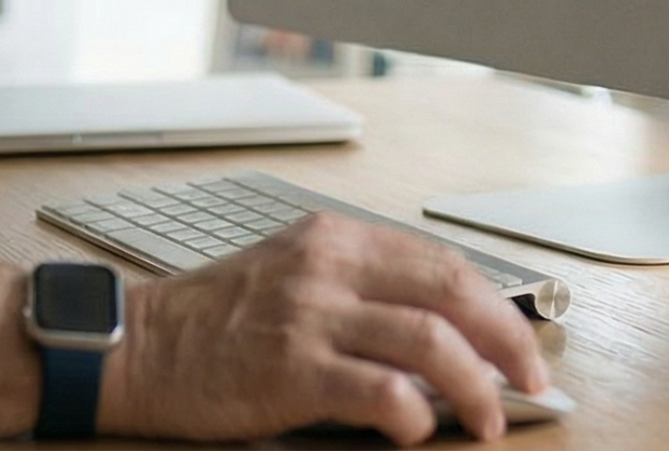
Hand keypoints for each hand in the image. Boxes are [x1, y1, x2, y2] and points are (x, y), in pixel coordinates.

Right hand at [101, 214, 549, 445]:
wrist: (138, 348)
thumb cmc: (212, 321)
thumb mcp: (290, 277)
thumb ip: (356, 291)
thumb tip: (440, 335)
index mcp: (332, 240)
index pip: (441, 263)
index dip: (497, 305)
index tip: (522, 344)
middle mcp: (327, 267)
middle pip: (451, 290)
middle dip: (507, 340)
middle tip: (530, 381)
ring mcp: (309, 316)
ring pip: (429, 340)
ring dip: (475, 386)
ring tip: (487, 419)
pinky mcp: (291, 368)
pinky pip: (380, 390)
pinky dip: (414, 414)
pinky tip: (416, 430)